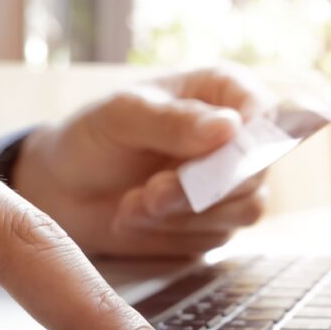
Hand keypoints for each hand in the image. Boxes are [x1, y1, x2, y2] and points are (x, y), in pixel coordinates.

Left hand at [13, 66, 276, 256]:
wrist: (63, 191)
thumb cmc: (91, 139)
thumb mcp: (122, 117)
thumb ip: (172, 121)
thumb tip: (229, 128)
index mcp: (224, 92)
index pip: (267, 113)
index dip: (249, 141)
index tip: (215, 158)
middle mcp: (236, 139)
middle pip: (256, 170)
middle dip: (202, 189)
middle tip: (151, 194)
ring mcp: (229, 185)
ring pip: (244, 209)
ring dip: (184, 214)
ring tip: (132, 205)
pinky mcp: (215, 224)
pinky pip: (216, 237)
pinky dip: (173, 234)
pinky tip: (134, 218)